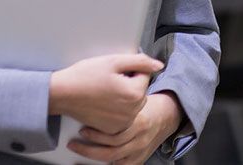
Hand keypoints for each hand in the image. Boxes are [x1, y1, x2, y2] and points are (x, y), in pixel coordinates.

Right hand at [48, 53, 163, 134]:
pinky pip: (124, 115)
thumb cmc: (85, 76)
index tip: (114, 71)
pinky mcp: (112, 129)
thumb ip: (141, 61)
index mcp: (134, 94)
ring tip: (105, 91)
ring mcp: (121, 123)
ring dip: (125, 96)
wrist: (61, 94)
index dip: (130, 69)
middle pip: (140, 90)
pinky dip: (118, 108)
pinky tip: (103, 102)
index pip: (144, 74)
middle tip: (109, 80)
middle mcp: (131, 112)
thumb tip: (159, 65)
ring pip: (133, 103)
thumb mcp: (114, 61)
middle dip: (129, 83)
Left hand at [66, 93, 182, 163]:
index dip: (95, 135)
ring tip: (81, 150)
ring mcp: (141, 150)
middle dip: (89, 149)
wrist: (168, 114)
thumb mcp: (137, 94)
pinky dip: (110, 164)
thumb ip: (121, 92)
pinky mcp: (141, 158)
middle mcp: (140, 139)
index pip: (115, 135)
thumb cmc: (147, 104)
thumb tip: (96, 86)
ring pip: (115, 159)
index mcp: (140, 122)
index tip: (81, 130)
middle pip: (112, 150)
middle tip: (74, 144)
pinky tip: (97, 161)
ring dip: (95, 157)